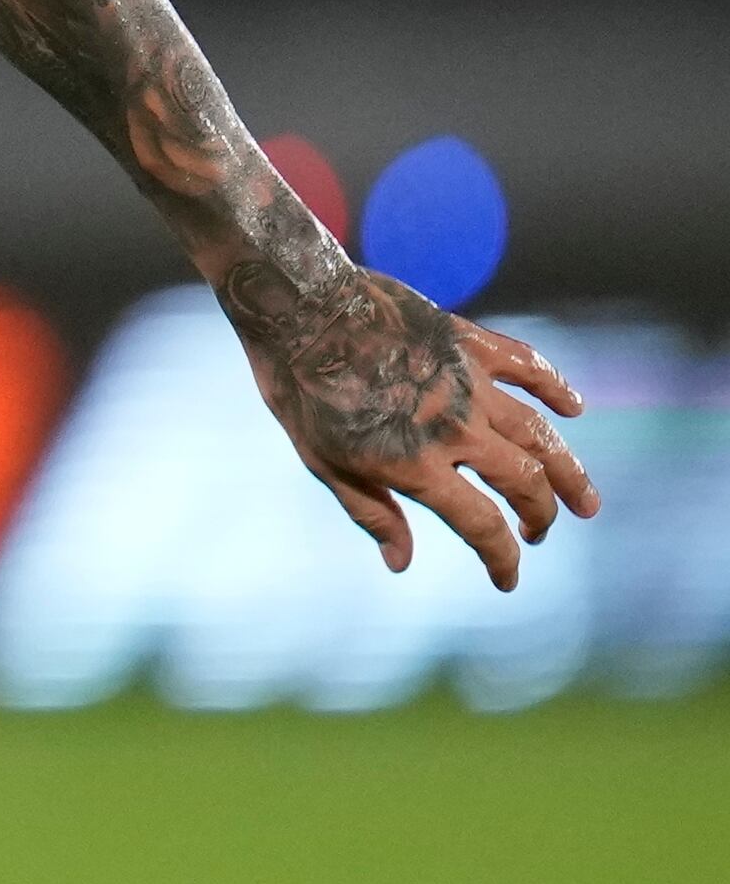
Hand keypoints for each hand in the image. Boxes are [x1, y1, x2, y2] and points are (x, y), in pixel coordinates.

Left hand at [220, 251, 596, 589]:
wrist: (297, 304)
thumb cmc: (299, 387)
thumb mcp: (322, 460)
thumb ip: (371, 511)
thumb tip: (401, 564)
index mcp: (415, 465)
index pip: (481, 526)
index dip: (502, 559)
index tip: (508, 579)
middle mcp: (454, 429)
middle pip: (524, 483)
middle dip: (541, 515)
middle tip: (541, 530)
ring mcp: (468, 383)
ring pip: (540, 433)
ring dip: (570, 469)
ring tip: (587, 500)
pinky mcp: (469, 343)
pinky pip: (527, 366)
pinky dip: (556, 387)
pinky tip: (573, 409)